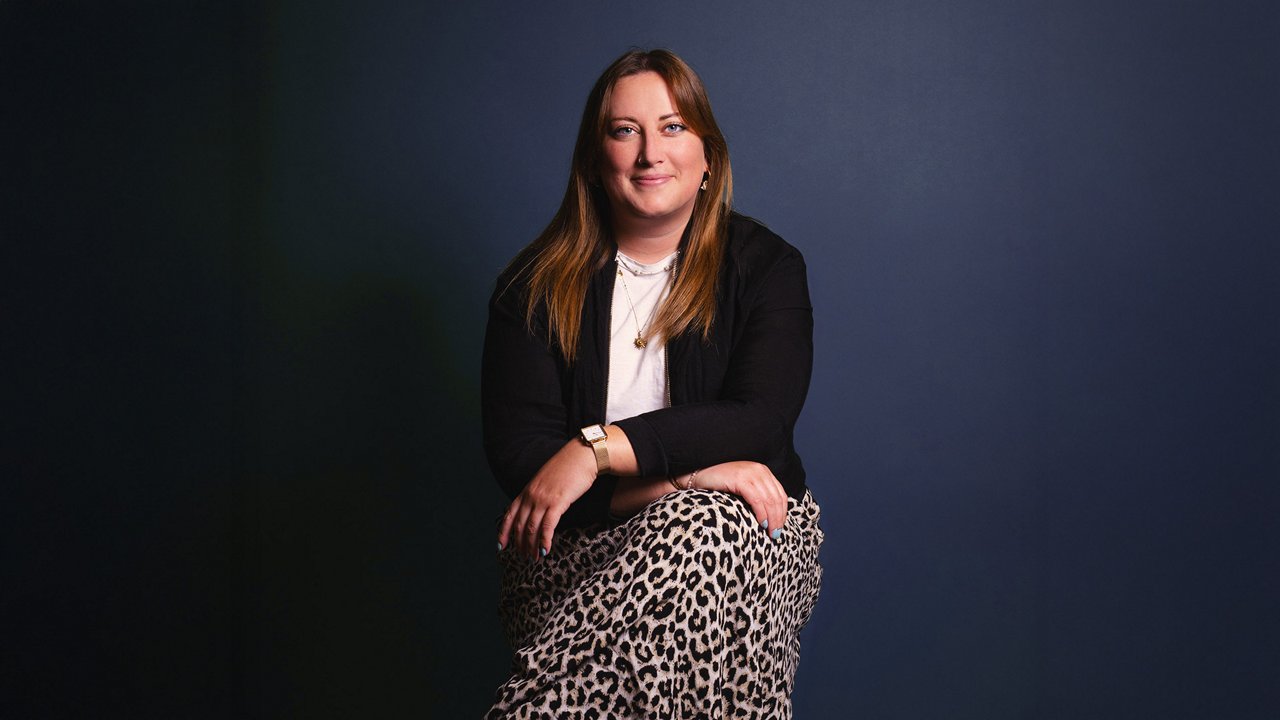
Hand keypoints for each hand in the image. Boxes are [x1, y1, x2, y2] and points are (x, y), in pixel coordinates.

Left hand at [497, 439, 596, 557]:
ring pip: (531, 528)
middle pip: (519, 524)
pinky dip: (544, 540)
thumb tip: (537, 507)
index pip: (509, 514)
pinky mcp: (558, 502)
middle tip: (523, 557)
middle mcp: (532, 495)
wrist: (582, 455)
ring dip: (531, 546)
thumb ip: (539, 492)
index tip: (500, 546)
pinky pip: (548, 526)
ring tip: (534, 558)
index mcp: (527, 490)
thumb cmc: (568, 467)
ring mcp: (543, 499)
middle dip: (520, 543)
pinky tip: (545, 550)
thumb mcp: (547, 479)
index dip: (503, 532)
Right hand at [689, 461, 787, 537]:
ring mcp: (750, 473)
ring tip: (770, 532)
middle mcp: (759, 470)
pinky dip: (762, 513)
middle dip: (779, 518)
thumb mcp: (743, 487)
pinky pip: (757, 499)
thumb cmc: (719, 485)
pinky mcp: (741, 479)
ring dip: (772, 518)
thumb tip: (772, 516)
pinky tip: (762, 523)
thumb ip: (757, 494)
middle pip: (777, 497)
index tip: (780, 527)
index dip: (783, 512)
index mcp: (762, 471)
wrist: (698, 476)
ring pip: (769, 500)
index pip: (780, 493)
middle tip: (776, 534)